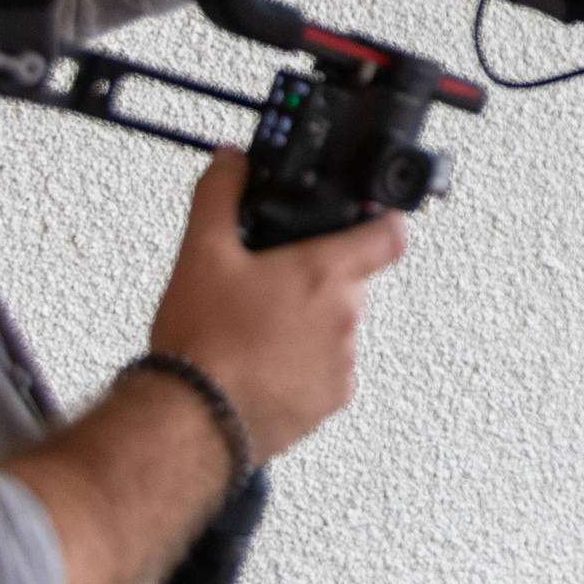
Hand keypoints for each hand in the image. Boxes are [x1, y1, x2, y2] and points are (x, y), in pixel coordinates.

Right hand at [150, 148, 403, 457]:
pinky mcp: (329, 401)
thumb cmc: (203, 345)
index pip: (390, 234)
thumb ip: (220, 194)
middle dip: (315, 277)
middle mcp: (345, 318)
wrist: (192, 421)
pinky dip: (301, 363)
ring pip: (336, 327)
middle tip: (269, 283)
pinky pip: (327, 370)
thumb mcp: (201, 252)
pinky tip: (260, 363)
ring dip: (308, 323)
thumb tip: (231, 162)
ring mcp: (341, 364)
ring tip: (255, 330)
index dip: (381, 220)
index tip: (369, 218)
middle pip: (349, 281)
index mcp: (325, 274)